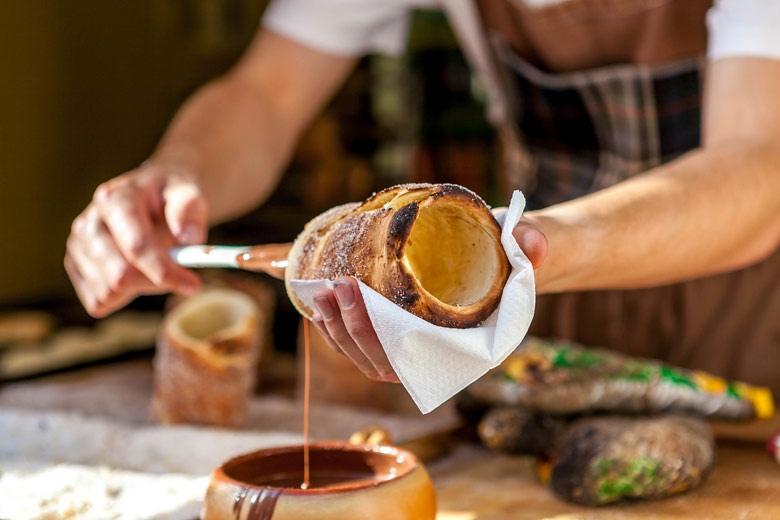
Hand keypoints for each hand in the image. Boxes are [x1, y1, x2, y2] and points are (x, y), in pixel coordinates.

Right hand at [65, 163, 206, 316]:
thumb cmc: (171, 197)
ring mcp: (77, 245)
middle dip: (156, 282)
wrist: (153, 196)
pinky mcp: (75, 266)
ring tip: (157, 265)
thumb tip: (188, 238)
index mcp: (114, 199)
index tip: (193, 285)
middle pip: (120, 276)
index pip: (136, 246)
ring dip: (143, 288)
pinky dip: (124, 298)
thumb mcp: (188, 193)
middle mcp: (88, 222)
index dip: (164, 271)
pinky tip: (137, 274)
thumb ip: (191, 211)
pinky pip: (99, 302)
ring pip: (109, 292)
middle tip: (183, 276)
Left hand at [309, 219, 547, 382]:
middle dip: (352, 329)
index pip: (420, 356)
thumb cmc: (519, 252)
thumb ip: (532, 242)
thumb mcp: (531, 242)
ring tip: (320, 295)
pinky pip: (364, 351)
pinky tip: (320, 307)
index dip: (383, 335)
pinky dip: (338, 334)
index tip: (357, 296)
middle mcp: (442, 359)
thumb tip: (530, 245)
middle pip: (386, 362)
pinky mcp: (402, 340)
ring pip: (369, 361)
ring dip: (338, 333)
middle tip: (333, 288)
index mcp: (472, 347)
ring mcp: (418, 354)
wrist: (512, 259)